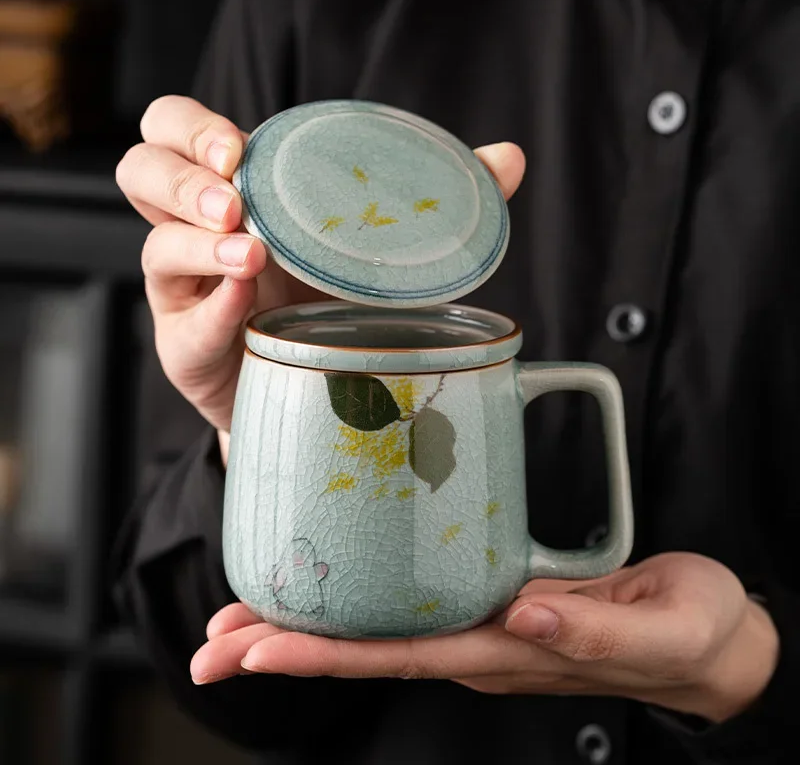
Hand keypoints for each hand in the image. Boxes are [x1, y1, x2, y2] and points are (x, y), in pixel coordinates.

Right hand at [117, 95, 525, 438]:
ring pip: (154, 246)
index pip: (178, 132)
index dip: (192, 129)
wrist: (319, 392)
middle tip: (234, 194)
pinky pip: (183, 319)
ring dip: (197, 239)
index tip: (237, 149)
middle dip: (180, 174)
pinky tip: (244, 305)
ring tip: (251, 250)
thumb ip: (436, 200)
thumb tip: (509, 158)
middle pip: (141, 173)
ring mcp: (188, 291)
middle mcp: (200, 234)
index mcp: (242, 194)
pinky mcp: (187, 344)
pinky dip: (214, 306)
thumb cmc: (341, 308)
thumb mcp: (381, 248)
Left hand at [191, 553, 777, 723]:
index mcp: (511, 650)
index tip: (254, 648)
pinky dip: (360, 600)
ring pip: (381, 630)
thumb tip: (525, 609)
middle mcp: (483, 644)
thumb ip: (595, 629)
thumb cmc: (689, 634)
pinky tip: (334, 584)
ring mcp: (486, 627)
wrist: (708, 642)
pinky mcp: (497, 602)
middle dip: (287, 647)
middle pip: (370, 650)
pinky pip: (413, 605)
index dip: (324, 652)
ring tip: (241, 621)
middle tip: (213, 645)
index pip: (400, 655)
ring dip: (309, 626)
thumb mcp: (660, 628)